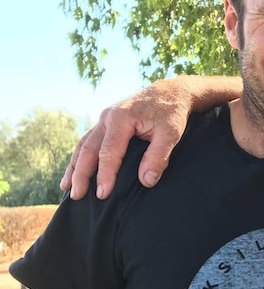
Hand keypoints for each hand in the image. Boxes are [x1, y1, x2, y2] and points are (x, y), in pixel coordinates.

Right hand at [60, 78, 193, 199]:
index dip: (105, 174)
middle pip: (88, 149)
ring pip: (83, 146)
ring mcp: (103, 120)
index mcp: (121, 118)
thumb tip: (146, 181)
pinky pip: (88, 142)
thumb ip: (158, 156)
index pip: (109, 152)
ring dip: (74, 167)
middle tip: (77, 196)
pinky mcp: (105, 124)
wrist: (169, 92)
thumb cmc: (171, 113)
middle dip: (81, 174)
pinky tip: (74, 172)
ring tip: (67, 188)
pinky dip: (80, 158)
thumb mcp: (171, 133)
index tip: (103, 194)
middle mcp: (107, 118)